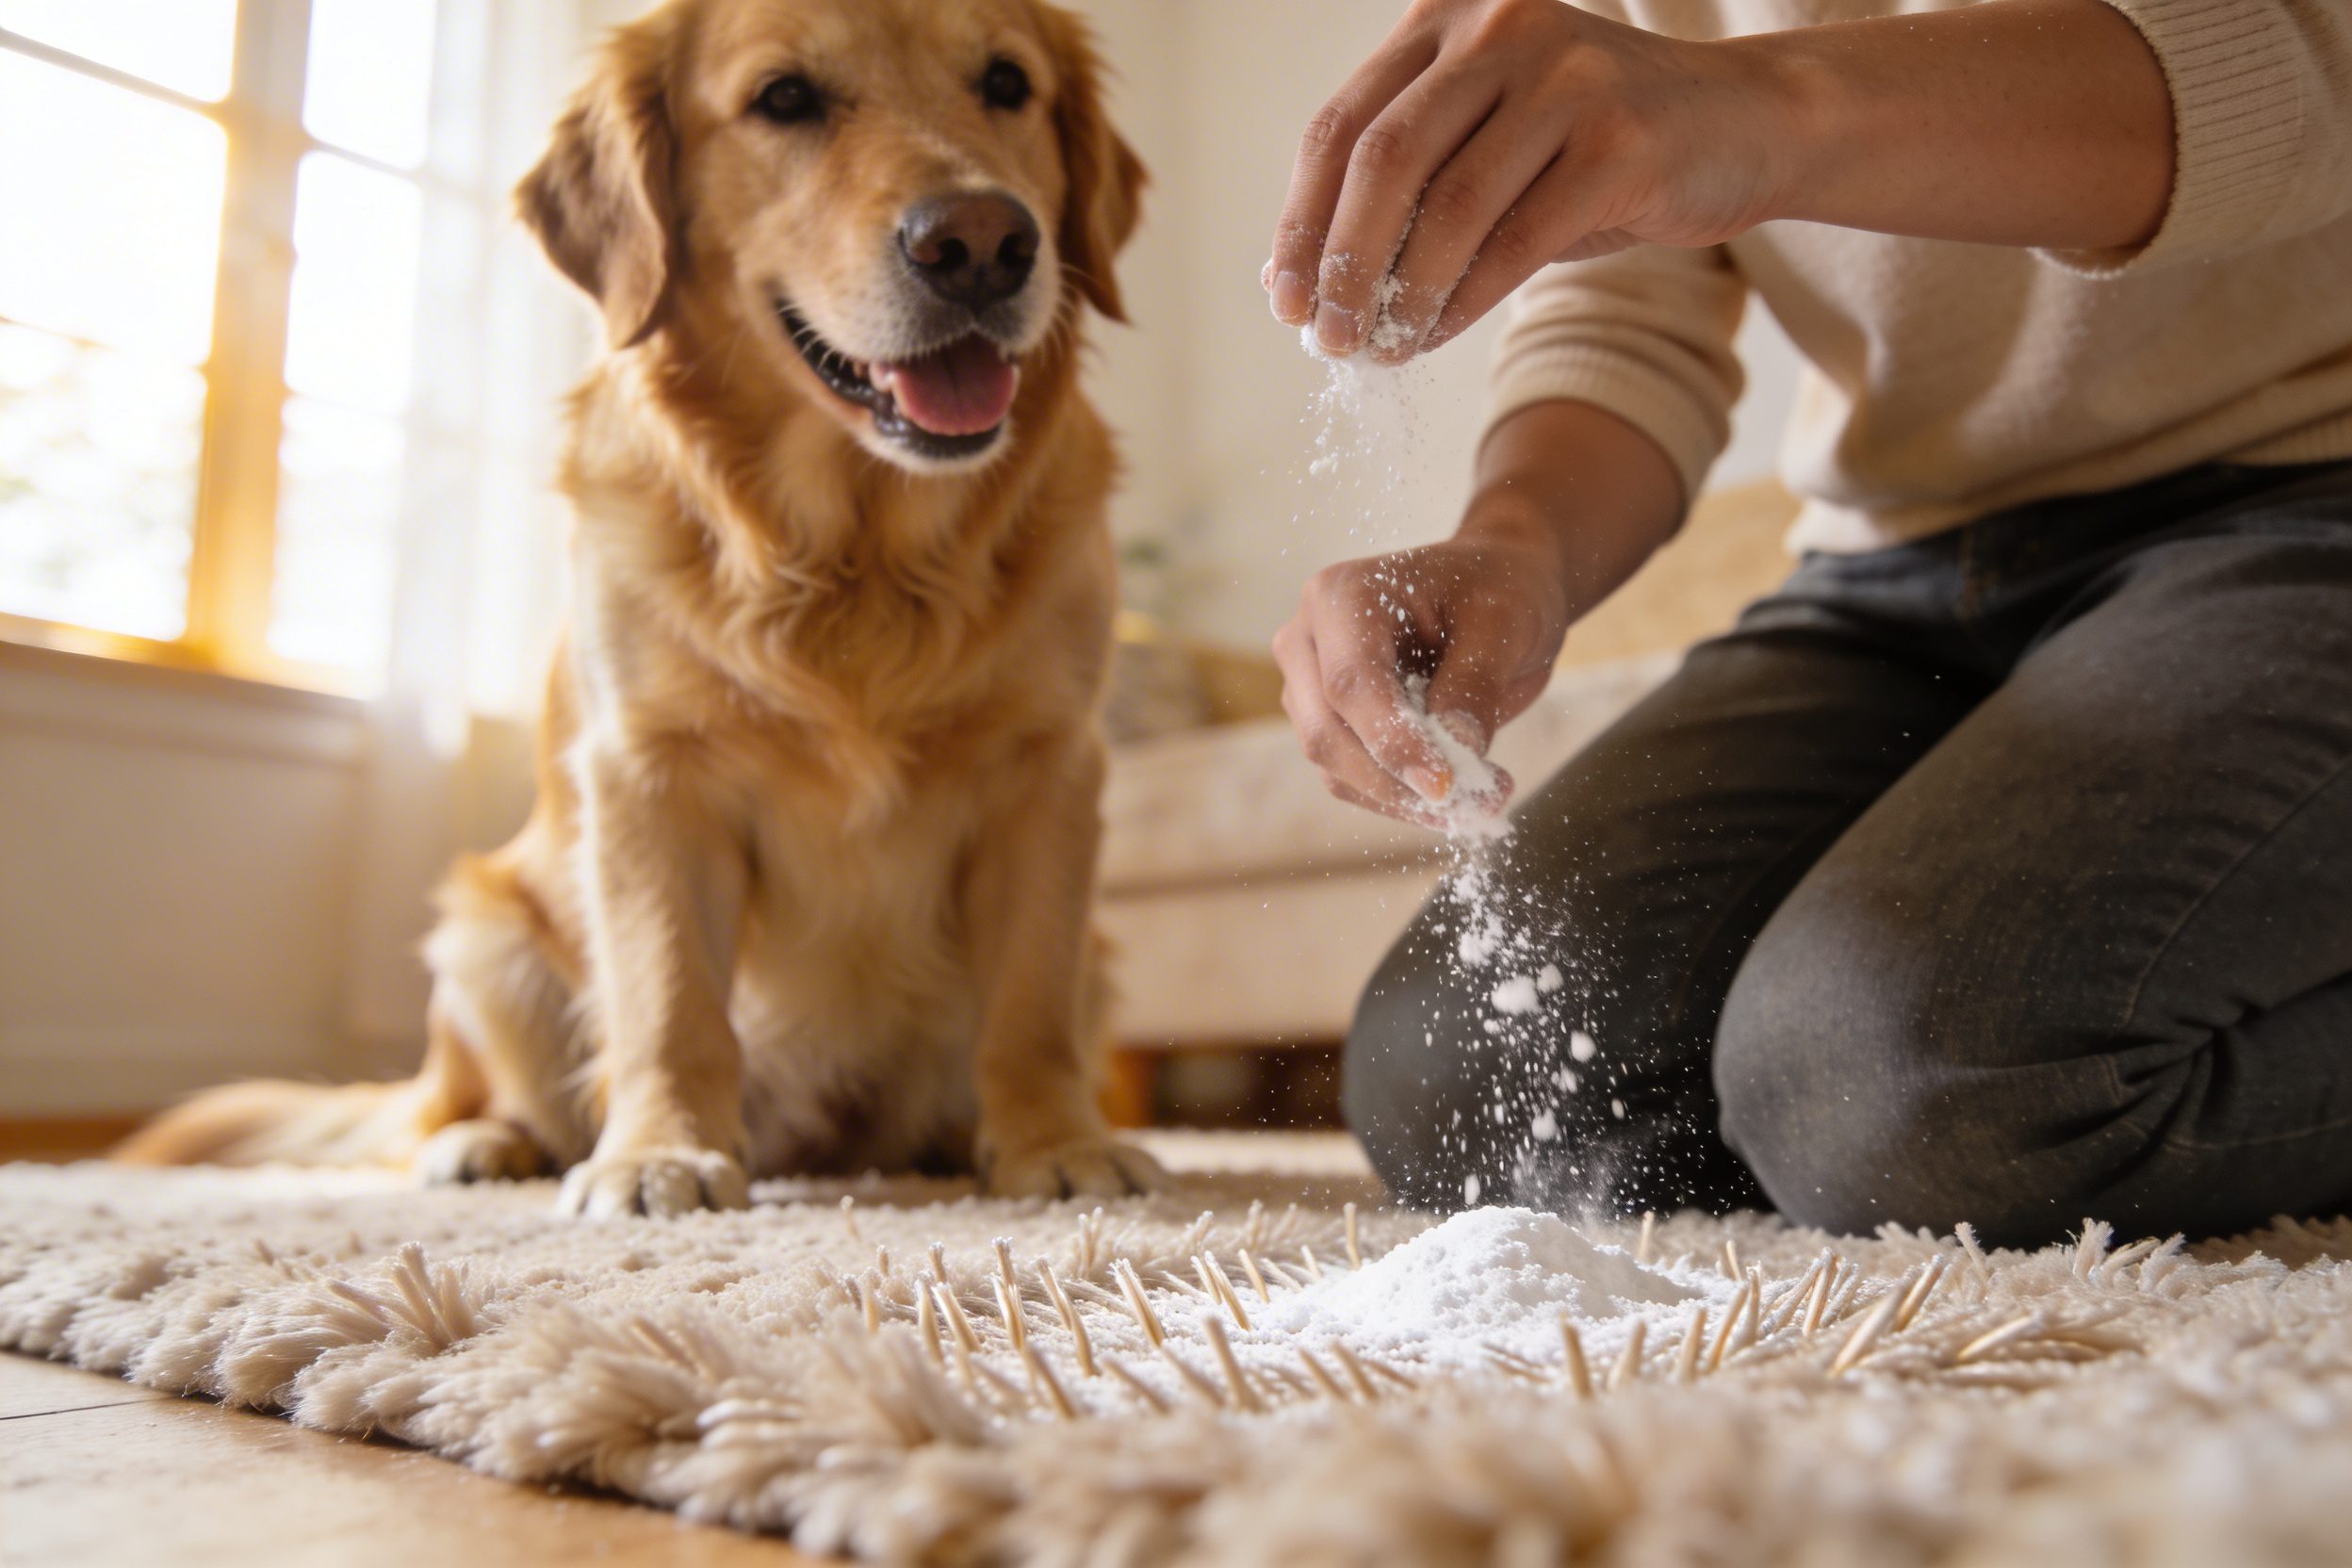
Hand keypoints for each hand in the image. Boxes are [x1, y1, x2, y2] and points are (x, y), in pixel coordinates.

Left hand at [1266, 0, 1784, 361]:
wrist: (1743, 124)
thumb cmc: (1593, 145)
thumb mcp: (1486, 145)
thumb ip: (1400, 191)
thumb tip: (1290, 280)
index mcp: (1449, 15)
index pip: (1342, 126)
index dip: (1300, 221)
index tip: (1285, 299)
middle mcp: (1500, 28)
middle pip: (1381, 162)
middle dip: (1341, 265)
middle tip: (1327, 339)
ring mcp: (1565, 78)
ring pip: (1446, 208)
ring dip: (1400, 297)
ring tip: (1377, 351)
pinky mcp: (1620, 142)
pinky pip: (1513, 244)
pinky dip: (1461, 303)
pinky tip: (1430, 339)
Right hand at [1273, 508, 1571, 825]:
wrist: (1498, 586)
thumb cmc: (1498, 590)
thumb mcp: (1502, 625)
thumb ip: (1472, 686)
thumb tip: (1454, 756)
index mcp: (1342, 595)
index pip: (1351, 683)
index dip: (1393, 742)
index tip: (1443, 787)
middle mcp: (1309, 639)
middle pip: (1327, 733)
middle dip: (1396, 783)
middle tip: (1475, 805)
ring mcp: (1311, 684)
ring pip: (1336, 768)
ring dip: (1405, 799)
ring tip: (1485, 798)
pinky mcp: (1332, 723)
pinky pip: (1353, 781)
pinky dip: (1405, 799)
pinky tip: (1463, 793)